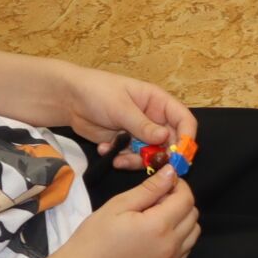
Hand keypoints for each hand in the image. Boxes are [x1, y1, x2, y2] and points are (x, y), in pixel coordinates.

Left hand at [57, 65, 197, 169]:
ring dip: (137, 161)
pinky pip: (132, 158)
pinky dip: (121, 159)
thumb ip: (143, 125)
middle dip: (161, 156)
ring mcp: (140, 133)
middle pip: (171, 142)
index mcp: (159, 103)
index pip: (184, 120)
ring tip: (118, 159)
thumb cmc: (98, 92)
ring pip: (151, 155)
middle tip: (149, 165)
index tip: (181, 155)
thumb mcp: (121, 107)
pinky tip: (105, 149)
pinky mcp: (126, 144)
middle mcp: (154, 119)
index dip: (187, 137)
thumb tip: (166, 137)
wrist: (69, 99)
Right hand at [60, 167, 199, 257]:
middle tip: (156, 199)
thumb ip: (149, 188)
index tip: (165, 182)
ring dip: (183, 219)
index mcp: (159, 226)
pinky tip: (158, 235)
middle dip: (180, 201)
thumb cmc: (94, 238)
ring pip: (193, 233)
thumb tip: (171, 172)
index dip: (179, 185)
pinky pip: (185, 250)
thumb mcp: (118, 205)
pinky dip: (180, 238)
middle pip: (193, 215)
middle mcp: (171, 245)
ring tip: (157, 217)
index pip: (187, 199)